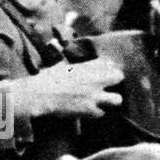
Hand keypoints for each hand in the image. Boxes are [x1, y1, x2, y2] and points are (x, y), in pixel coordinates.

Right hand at [7, 58, 123, 119]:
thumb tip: (60, 45)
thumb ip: (70, 59)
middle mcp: (95, 79)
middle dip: (115, 81)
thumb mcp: (61, 64)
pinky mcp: (89, 110)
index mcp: (88, 66)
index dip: (108, 67)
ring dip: (110, 100)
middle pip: (119, 77)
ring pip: (117, 99)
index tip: (103, 70)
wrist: (41, 94)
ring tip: (102, 100)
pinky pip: (101, 113)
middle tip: (107, 85)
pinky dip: (96, 112)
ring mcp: (94, 96)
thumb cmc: (48, 78)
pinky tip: (89, 109)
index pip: (110, 63)